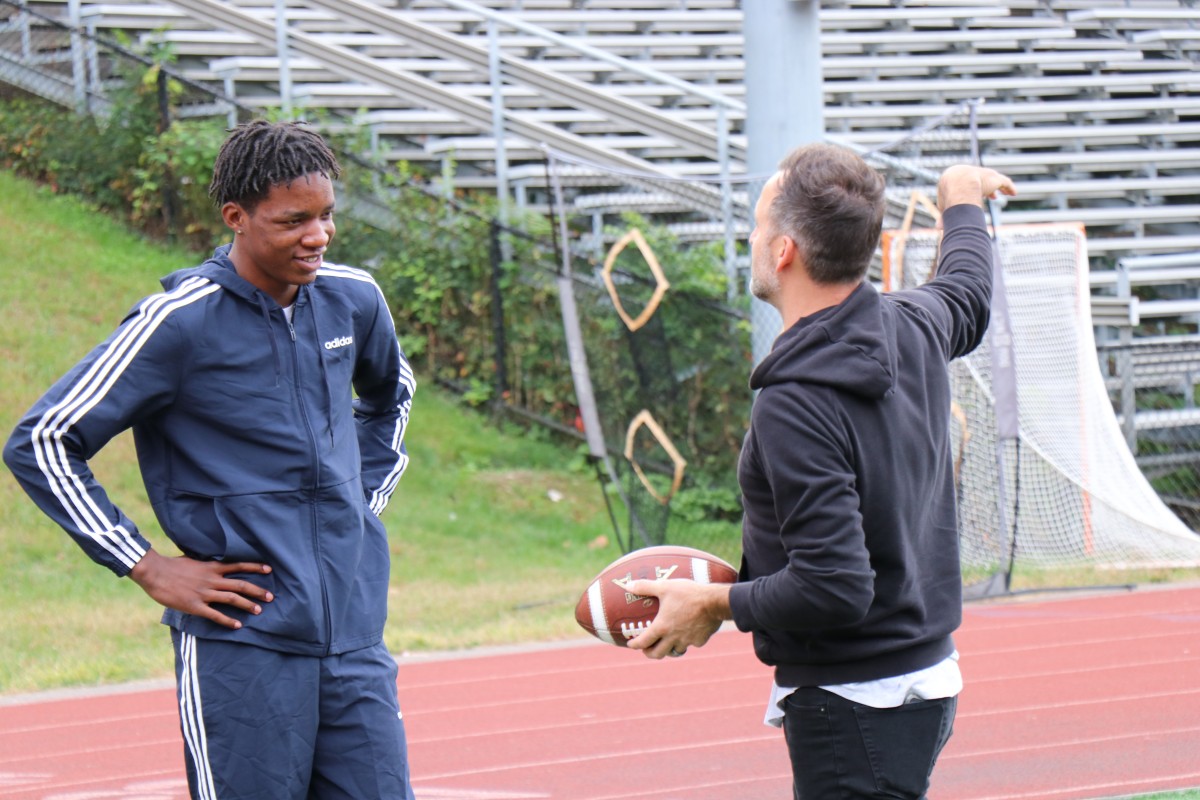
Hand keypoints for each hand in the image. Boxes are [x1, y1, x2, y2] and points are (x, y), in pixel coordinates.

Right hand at [129, 549, 273, 629]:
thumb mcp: (194, 560)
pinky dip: (227, 620)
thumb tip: (215, 562)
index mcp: (212, 568)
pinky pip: (215, 615)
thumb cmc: (173, 565)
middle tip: (271, 597)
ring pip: (231, 599)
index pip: (239, 566)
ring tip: (259, 610)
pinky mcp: (195, 606)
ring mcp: (204, 593)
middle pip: (240, 585)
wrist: (155, 573)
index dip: (255, 567)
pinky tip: (237, 625)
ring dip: (247, 605)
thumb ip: (207, 563)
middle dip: (257, 591)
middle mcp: (212, 580)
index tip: (269, 569)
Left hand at [624, 578, 730, 659]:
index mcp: (661, 627)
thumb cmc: (688, 594)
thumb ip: (645, 587)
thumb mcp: (665, 586)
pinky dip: (687, 642)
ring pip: (675, 652)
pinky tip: (688, 635)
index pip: (643, 641)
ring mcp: (687, 641)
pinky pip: (691, 644)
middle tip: (647, 649)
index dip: (635, 645)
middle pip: (658, 653)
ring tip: (667, 644)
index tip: (630, 644)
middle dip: (649, 653)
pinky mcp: (700, 640)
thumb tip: (628, 585)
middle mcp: (673, 638)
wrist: (714, 602)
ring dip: (668, 650)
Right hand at [937, 165, 1016, 210]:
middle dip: (987, 188)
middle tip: (992, 196)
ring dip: (998, 188)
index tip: (977, 198)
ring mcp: (986, 175)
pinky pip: (1005, 183)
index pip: (968, 184)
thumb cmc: (949, 195)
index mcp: (959, 177)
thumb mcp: (945, 207)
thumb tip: (938, 228)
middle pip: (982, 180)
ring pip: (994, 180)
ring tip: (1003, 194)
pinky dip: (1010, 188)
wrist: (959, 184)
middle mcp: (974, 173)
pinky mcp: (995, 179)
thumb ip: (944, 216)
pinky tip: (1014, 193)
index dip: (974, 192)